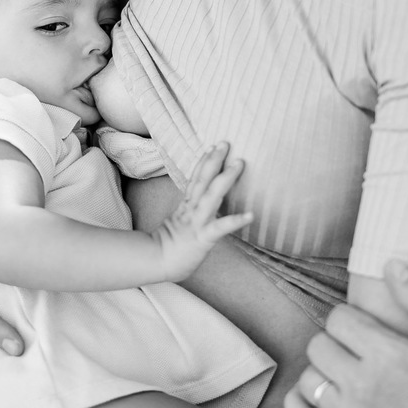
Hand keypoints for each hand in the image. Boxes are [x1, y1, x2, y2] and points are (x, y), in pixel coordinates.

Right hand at [152, 142, 252, 281]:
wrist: (155, 264)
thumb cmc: (170, 248)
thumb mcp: (178, 224)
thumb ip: (187, 214)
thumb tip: (196, 206)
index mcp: (186, 207)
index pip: (195, 179)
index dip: (204, 162)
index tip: (212, 146)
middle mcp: (191, 210)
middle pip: (203, 180)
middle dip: (214, 160)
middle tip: (225, 143)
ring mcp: (197, 222)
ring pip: (211, 196)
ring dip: (226, 178)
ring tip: (239, 163)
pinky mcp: (203, 238)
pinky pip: (220, 227)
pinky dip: (235, 220)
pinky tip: (251, 215)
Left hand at [285, 262, 407, 407]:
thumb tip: (392, 265)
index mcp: (388, 356)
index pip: (338, 318)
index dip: (352, 319)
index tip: (368, 330)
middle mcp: (362, 387)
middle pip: (319, 344)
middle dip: (337, 342)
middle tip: (360, 352)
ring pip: (309, 378)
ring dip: (324, 372)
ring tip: (349, 377)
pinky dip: (302, 404)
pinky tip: (323, 399)